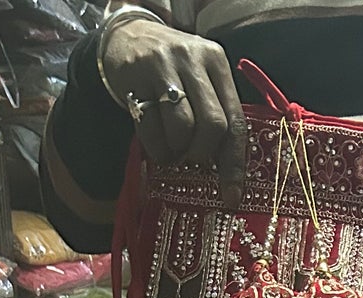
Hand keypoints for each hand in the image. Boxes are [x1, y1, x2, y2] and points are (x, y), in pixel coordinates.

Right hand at [100, 14, 246, 196]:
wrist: (127, 36)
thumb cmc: (171, 69)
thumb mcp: (199, 79)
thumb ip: (215, 112)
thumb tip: (226, 170)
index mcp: (216, 62)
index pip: (236, 120)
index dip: (235, 164)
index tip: (231, 196)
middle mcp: (193, 59)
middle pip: (213, 125)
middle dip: (202, 152)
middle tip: (191, 157)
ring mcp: (163, 65)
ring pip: (182, 127)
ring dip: (176, 150)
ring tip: (171, 146)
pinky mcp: (136, 76)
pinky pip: (151, 127)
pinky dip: (155, 147)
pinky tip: (155, 140)